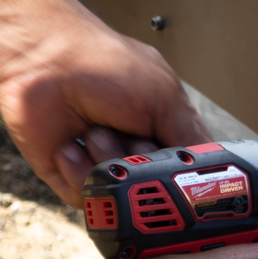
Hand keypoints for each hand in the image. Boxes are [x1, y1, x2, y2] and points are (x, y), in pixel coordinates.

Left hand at [0, 0, 209, 203]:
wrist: (43, 61)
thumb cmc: (103, 64)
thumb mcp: (165, 97)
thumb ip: (192, 139)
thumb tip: (214, 175)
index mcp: (161, 131)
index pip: (185, 174)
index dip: (183, 179)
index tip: (176, 171)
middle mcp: (134, 152)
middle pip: (154, 192)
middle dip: (142, 166)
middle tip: (130, 136)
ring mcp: (102, 166)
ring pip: (119, 197)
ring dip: (107, 162)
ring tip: (95, 130)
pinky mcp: (70, 176)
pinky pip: (85, 198)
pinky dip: (78, 171)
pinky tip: (71, 143)